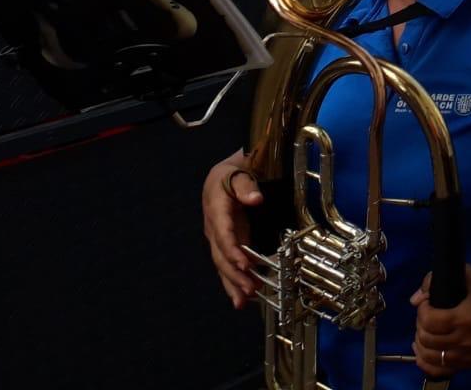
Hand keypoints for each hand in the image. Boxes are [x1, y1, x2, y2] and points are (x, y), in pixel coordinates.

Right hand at [202, 156, 262, 307]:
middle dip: (235, 274)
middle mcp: (214, 226)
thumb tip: (255, 198)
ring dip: (233, 283)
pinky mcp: (227, 242)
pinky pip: (227, 264)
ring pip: (223, 264)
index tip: (245, 264)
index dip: (233, 250)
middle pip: (222, 254)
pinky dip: (233, 282)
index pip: (223, 233)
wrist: (226, 172)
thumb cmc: (235, 170)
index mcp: (216, 207)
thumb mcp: (240, 169)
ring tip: (243, 301)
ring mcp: (219, 236)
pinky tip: (240, 298)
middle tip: (250, 290)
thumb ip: (246, 185)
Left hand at [411, 266, 470, 375]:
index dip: (422, 310)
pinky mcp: (470, 361)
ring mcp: (469, 352)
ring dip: (421, 343)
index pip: (430, 321)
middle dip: (420, 325)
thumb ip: (433, 281)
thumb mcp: (462, 274)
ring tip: (424, 332)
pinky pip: (440, 369)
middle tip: (425, 317)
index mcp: (467, 316)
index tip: (426, 303)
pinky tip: (423, 351)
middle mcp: (468, 338)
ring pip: (430, 356)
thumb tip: (415, 301)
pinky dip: (427, 362)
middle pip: (427, 339)